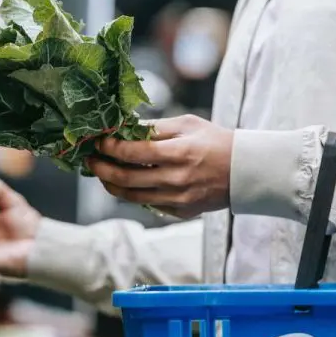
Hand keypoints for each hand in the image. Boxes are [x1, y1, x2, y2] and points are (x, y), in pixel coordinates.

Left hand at [88, 115, 233, 219]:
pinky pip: (149, 205)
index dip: (111, 147)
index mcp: (180, 153)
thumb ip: (155, 127)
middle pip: (128, 178)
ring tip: (102, 175)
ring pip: (133, 197)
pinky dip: (133, 195)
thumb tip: (124, 128)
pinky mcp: (181, 211)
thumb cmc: (215, 142)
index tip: (99, 142)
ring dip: (112, 186)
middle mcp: (178, 179)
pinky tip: (125, 184)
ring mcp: (179, 199)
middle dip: (103, 170)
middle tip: (90, 161)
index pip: (135, 152)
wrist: (245, 171)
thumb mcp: (187, 125)